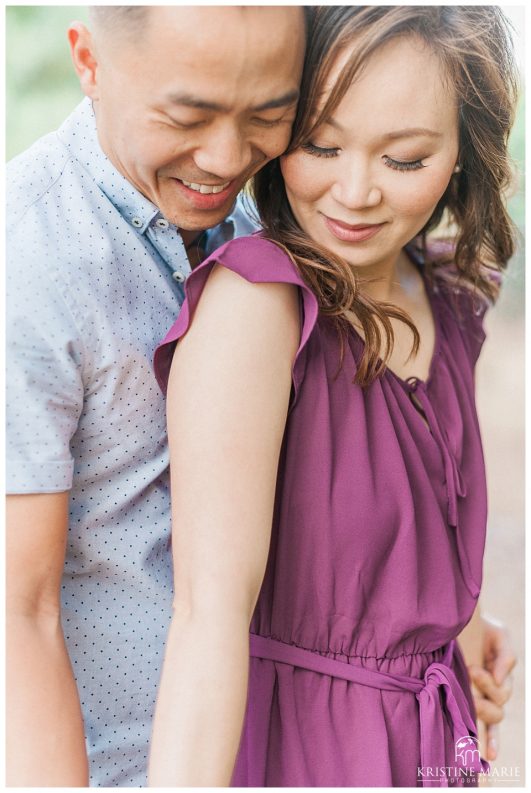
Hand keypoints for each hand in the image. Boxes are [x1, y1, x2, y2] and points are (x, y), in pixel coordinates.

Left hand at [467, 615, 515, 760]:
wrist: (462, 626)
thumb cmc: (482, 630)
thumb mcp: (499, 635)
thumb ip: (506, 656)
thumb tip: (501, 678)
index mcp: (502, 674)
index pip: (502, 688)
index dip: (488, 681)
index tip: (472, 668)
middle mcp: (495, 690)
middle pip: (499, 704)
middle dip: (484, 691)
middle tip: (469, 676)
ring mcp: (485, 699)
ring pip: (493, 717)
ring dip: (482, 711)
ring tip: (470, 701)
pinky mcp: (474, 704)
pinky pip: (488, 729)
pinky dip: (491, 742)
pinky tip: (490, 755)